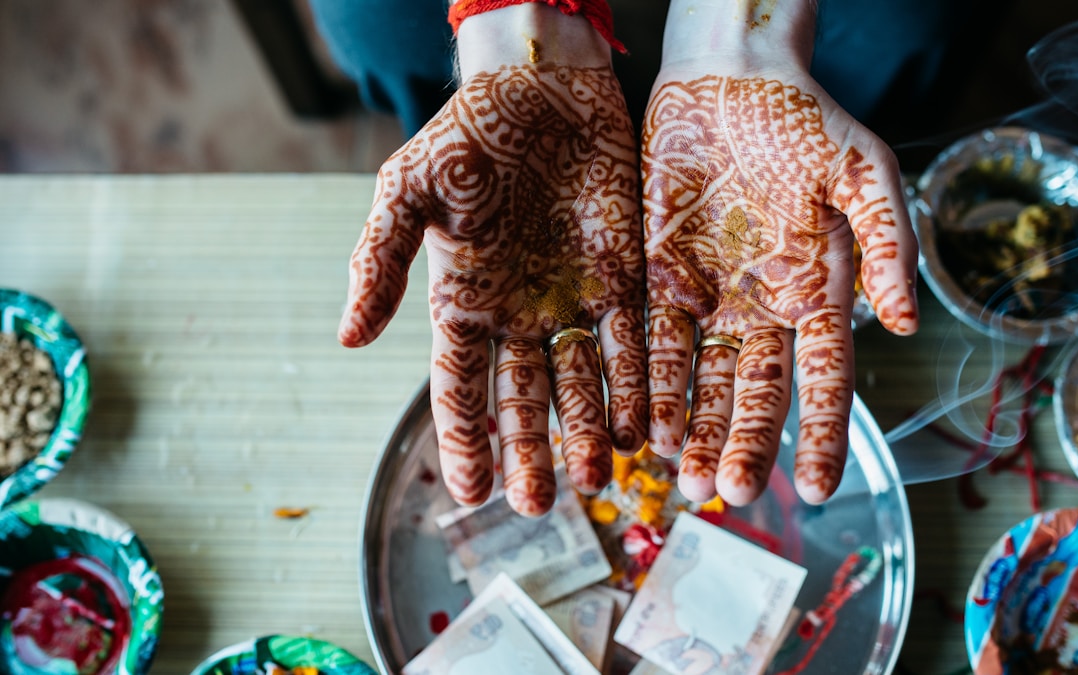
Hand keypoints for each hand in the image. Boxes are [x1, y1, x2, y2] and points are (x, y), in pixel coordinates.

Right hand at [338, 5, 646, 516]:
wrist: (541, 85)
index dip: (464, 439)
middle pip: (526, 398)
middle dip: (533, 451)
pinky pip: (634, 339)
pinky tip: (646, 422)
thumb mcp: (407, 190)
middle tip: (540, 503)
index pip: (460, 388)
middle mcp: (520, 314)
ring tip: (602, 474)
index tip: (470, 493)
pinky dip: (640, 381)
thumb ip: (378, 260)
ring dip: (592, 427)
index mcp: (465, 303)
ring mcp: (575, 299)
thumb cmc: (466, 134)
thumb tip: (348, 338)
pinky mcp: (626, 278)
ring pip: (585, 380)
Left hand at [643, 0, 918, 506]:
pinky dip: (645, 385)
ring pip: (698, 382)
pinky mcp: (656, 278)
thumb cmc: (806, 118)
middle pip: (752, 394)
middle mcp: (760, 309)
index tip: (819, 487)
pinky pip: (650, 341)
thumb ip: (889, 244)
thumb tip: (910, 322)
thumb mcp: (865, 173)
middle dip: (742, 445)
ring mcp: (706, 298)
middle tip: (729, 492)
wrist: (729, 74)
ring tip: (683, 479)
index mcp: (816, 292)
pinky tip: (639, 427)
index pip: (825, 378)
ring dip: (691, 430)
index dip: (823, 432)